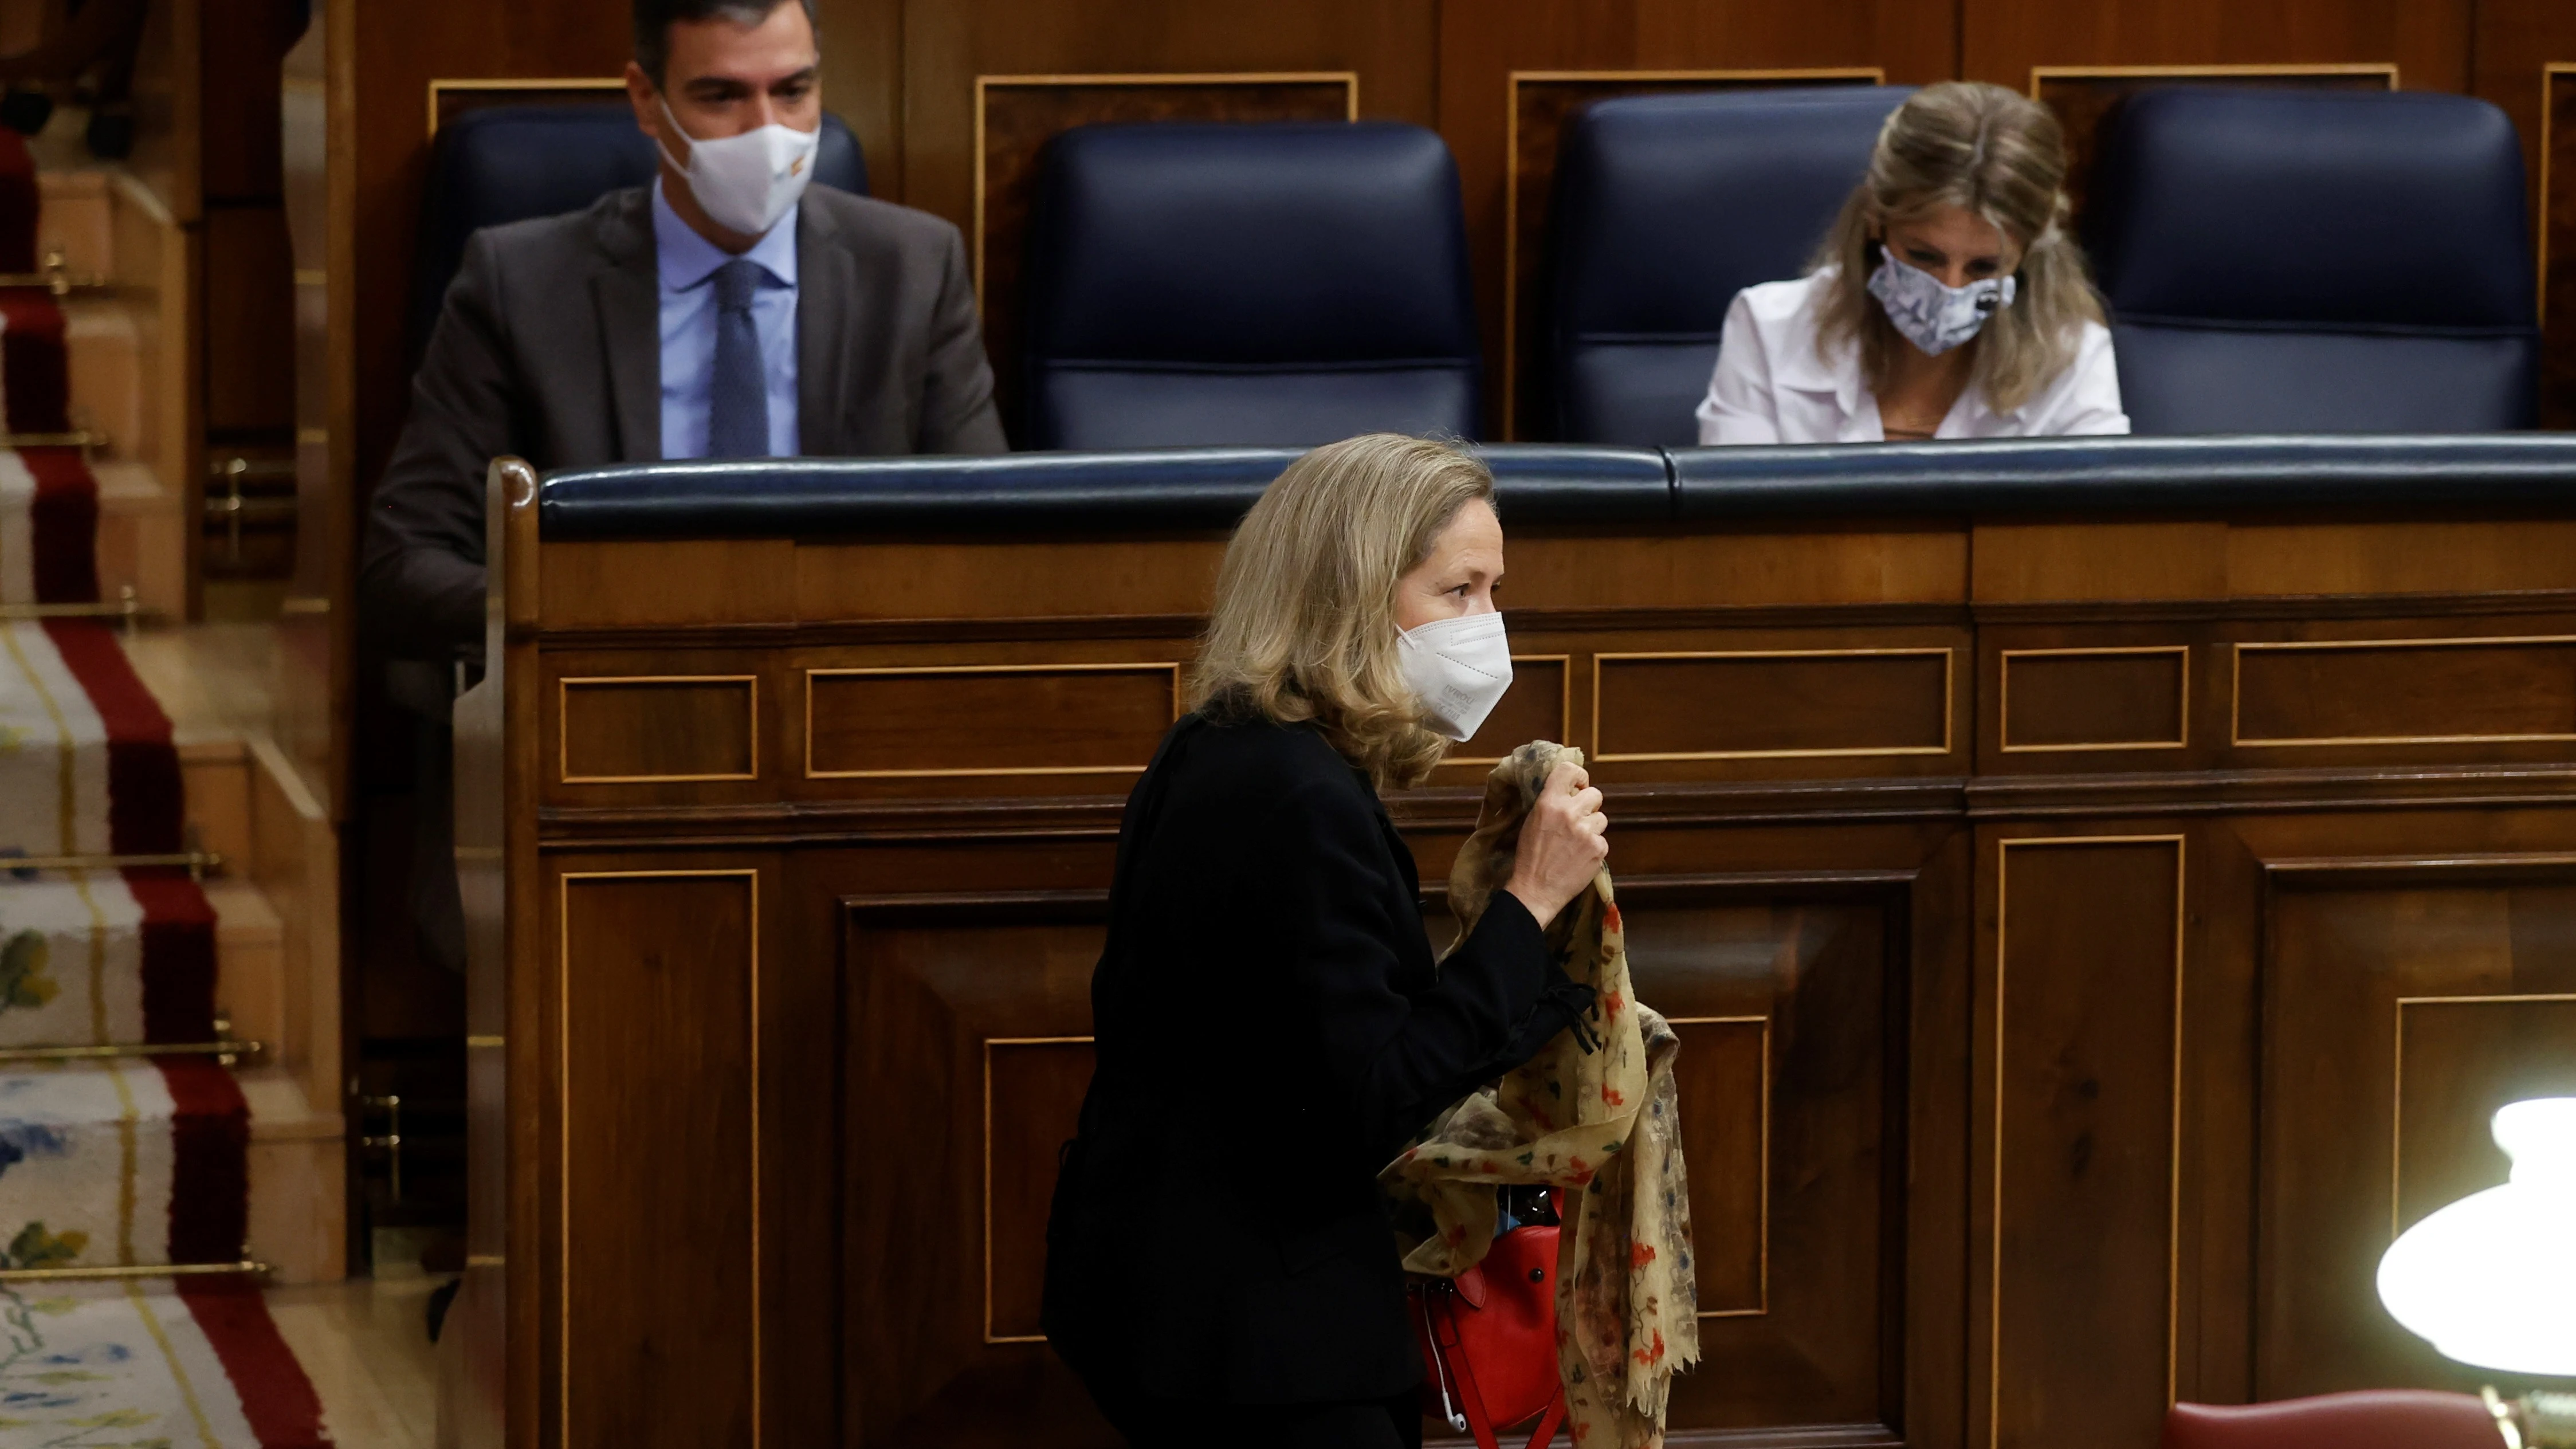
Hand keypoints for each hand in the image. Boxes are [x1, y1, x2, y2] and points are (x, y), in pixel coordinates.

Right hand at [1503, 759, 1608, 929]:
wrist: (1535, 891)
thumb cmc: (1529, 857)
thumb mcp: (1531, 822)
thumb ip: (1550, 803)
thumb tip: (1568, 791)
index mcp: (1549, 803)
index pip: (1569, 770)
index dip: (1578, 776)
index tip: (1577, 786)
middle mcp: (1569, 813)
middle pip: (1595, 794)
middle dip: (1589, 805)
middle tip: (1578, 819)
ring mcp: (1586, 831)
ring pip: (1601, 818)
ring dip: (1592, 828)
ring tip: (1576, 843)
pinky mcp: (1598, 848)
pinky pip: (1602, 840)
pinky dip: (1594, 848)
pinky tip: (1580, 857)